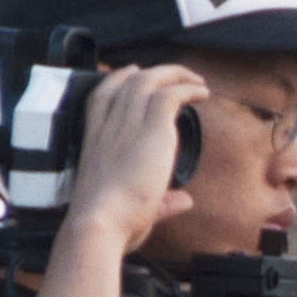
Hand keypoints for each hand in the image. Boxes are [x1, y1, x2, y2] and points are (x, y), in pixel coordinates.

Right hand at [58, 63, 199, 253]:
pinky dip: (187, 88)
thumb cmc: (111, 223)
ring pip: (148, 81)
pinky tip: (201, 92)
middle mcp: (107, 126)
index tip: (134, 74)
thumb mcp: (136, 208)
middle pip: (126, 82)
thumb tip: (183, 201)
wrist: (100, 223)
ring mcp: (126, 124)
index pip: (101, 96)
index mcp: (94, 140)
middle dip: (153, 73)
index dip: (117, 80)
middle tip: (176, 75)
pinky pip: (169, 95)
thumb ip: (162, 202)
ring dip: (175, 75)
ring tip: (196, 81)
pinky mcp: (149, 129)